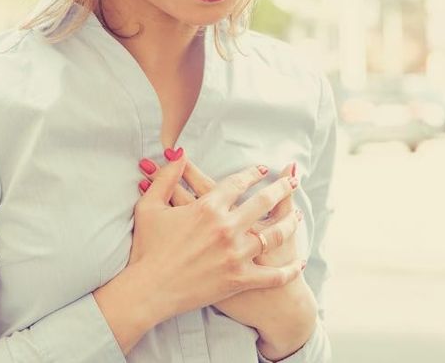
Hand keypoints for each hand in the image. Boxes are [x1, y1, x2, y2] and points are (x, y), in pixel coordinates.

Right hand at [126, 149, 305, 319]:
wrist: (148, 290)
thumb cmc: (146, 248)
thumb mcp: (150, 206)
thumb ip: (166, 177)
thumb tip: (180, 153)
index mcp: (207, 207)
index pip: (238, 183)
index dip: (253, 174)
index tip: (263, 170)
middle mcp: (226, 227)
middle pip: (263, 202)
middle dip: (281, 189)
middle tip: (293, 184)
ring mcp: (236, 254)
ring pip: (274, 234)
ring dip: (290, 223)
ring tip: (298, 216)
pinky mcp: (239, 280)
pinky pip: (273, 275)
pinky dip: (289, 270)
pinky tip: (298, 262)